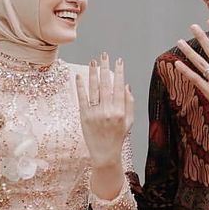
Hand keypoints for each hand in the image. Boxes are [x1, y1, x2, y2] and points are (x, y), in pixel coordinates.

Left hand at [76, 53, 133, 168]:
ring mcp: (95, 114)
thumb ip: (129, 103)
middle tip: (104, 55)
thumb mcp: (129, 121)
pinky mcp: (84, 117)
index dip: (119, 72)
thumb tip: (126, 85)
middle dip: (105, 68)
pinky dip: (80, 87)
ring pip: (94, 89)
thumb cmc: (118, 137)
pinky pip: (82, 99)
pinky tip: (79, 76)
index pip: (119, 87)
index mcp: (120, 111)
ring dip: (93, 73)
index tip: (119, 61)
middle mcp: (108, 111)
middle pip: (106, 84)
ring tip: (93, 62)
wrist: (105, 154)